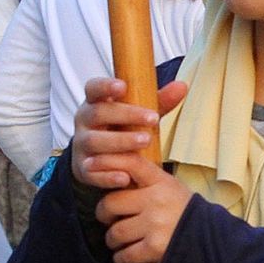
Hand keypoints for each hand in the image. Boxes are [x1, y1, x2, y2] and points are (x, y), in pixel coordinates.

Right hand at [70, 76, 188, 188]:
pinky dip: (107, 175)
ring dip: (120, 142)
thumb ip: (159, 101)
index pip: (93, 88)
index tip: (123, 86)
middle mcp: (84, 122)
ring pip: (94, 141)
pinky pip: (92, 172)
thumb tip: (182, 86)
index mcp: (95, 103)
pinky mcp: (83, 170)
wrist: (100, 160)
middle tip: (153, 119)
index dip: (105, 86)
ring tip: (146, 141)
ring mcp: (81, 146)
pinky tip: (125, 177)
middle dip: (125, 115)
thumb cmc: (121, 129)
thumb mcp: (138, 114)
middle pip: (98, 113)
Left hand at [96, 156, 193, 262]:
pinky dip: (121, 258)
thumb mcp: (170, 187)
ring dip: (113, 240)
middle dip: (105, 216)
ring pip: (115, 232)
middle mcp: (156, 200)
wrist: (212, 239)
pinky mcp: (155, 247)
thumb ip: (146, 179)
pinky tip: (126, 256)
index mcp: (160, 182)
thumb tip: (111, 167)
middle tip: (110, 221)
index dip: (107, 161)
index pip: (130, 163)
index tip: (90, 164)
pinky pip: (124, 254)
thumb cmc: (185, 212)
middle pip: (110, 204)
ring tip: (120, 241)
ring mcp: (155, 224)